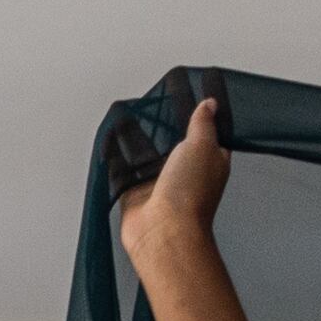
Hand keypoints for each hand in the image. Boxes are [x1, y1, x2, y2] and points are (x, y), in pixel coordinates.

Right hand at [113, 93, 229, 269]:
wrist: (163, 233)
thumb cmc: (190, 195)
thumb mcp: (203, 145)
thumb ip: (203, 123)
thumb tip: (209, 104)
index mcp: (208, 159)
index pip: (204, 129)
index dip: (196, 110)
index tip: (188, 88)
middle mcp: (183, 170)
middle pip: (171, 138)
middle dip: (162, 120)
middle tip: (154, 97)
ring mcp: (158, 182)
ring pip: (145, 151)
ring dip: (135, 134)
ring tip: (127, 110)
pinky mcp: (135, 192)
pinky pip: (123, 168)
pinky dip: (116, 154)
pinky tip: (111, 136)